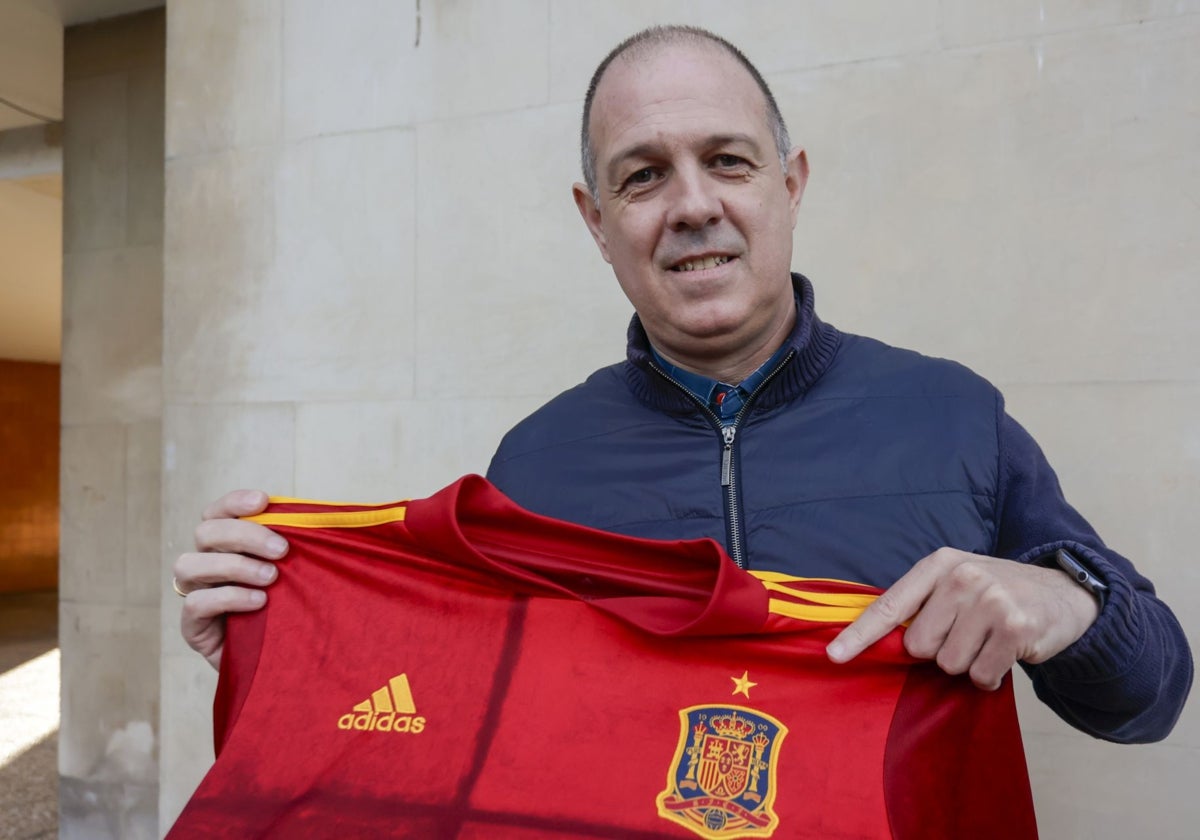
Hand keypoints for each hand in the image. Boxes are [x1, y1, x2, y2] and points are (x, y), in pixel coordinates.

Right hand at [173, 490, 286, 670]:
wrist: (281, 663)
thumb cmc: (290, 610)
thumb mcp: (295, 575)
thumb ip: (298, 547)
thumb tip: (324, 519)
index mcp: (226, 545)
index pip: (217, 512)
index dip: (234, 502)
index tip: (264, 501)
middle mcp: (205, 564)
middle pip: (204, 532)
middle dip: (244, 535)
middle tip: (281, 550)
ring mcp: (195, 594)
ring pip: (188, 565)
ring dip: (233, 565)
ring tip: (270, 578)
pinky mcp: (193, 627)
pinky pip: (196, 604)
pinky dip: (229, 597)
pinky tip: (259, 602)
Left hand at [826, 547, 1099, 688]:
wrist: (1063, 593)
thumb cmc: (997, 593)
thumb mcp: (956, 583)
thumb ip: (922, 605)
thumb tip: (881, 643)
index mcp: (938, 565)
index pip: (890, 605)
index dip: (860, 635)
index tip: (835, 656)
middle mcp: (962, 577)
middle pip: (920, 646)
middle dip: (940, 651)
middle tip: (967, 635)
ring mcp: (990, 601)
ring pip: (950, 664)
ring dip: (968, 664)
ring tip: (988, 641)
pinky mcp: (1016, 628)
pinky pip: (981, 675)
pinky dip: (990, 675)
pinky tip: (1005, 653)